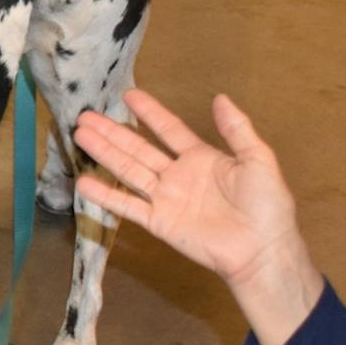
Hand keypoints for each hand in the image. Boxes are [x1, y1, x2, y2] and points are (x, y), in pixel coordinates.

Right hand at [74, 90, 320, 344]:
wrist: (261, 249)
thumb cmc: (266, 205)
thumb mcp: (258, 160)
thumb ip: (237, 129)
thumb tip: (219, 97)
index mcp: (201, 158)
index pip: (169, 129)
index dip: (150, 112)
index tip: (128, 94)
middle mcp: (178, 175)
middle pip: (139, 148)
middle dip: (113, 131)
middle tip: (86, 115)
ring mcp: (165, 198)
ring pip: (128, 171)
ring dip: (104, 153)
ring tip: (80, 135)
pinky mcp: (158, 222)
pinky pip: (127, 206)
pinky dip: (105, 195)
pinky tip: (84, 182)